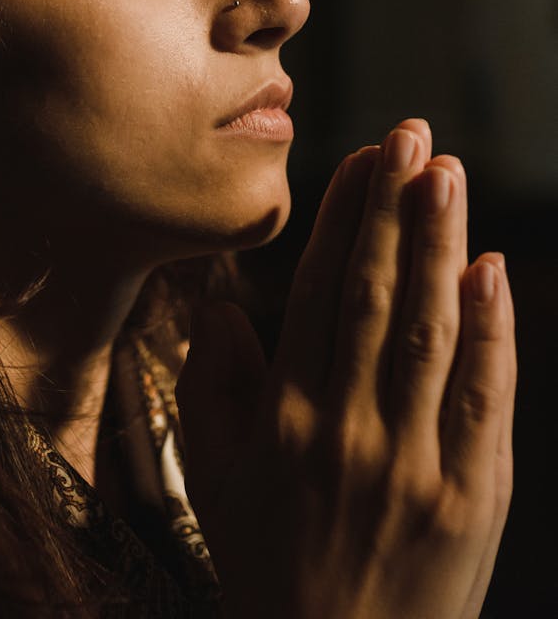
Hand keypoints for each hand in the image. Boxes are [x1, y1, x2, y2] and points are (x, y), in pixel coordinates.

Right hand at [176, 120, 515, 618]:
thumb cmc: (268, 565)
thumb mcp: (214, 479)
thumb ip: (211, 389)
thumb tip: (225, 309)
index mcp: (283, 418)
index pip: (320, 292)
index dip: (344, 219)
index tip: (363, 159)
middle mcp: (346, 429)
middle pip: (376, 295)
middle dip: (394, 208)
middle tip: (412, 136)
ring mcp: (412, 463)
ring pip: (429, 330)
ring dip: (439, 246)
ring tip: (447, 173)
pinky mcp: (470, 499)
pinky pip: (483, 399)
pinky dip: (490, 332)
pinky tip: (488, 273)